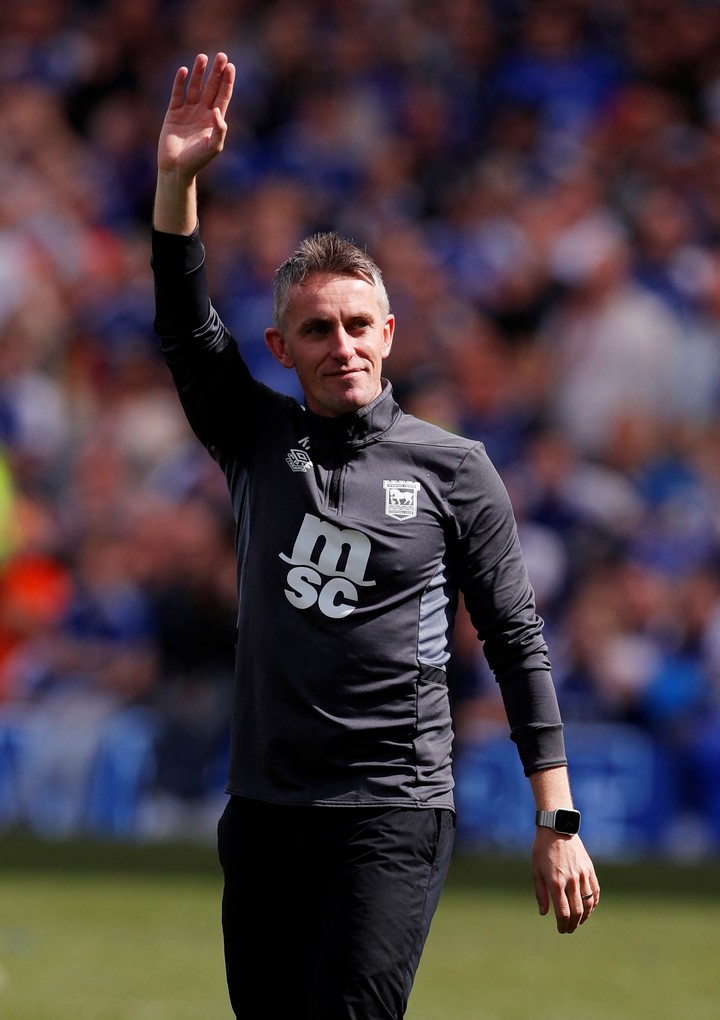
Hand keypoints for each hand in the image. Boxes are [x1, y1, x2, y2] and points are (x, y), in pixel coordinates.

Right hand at [158, 52, 234, 180]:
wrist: (176, 168)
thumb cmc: (197, 160)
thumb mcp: (214, 146)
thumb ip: (219, 129)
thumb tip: (218, 110)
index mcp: (214, 121)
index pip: (223, 96)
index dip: (227, 82)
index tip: (230, 67)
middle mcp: (202, 113)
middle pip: (211, 88)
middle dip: (216, 72)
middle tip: (221, 55)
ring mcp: (187, 112)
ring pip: (194, 88)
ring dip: (198, 73)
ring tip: (202, 57)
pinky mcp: (173, 113)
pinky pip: (177, 94)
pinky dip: (180, 83)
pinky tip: (184, 71)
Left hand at [531, 828, 599, 933]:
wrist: (557, 828)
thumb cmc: (542, 849)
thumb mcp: (535, 870)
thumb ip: (540, 893)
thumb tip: (544, 913)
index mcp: (555, 881)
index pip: (563, 912)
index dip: (562, 924)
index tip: (561, 929)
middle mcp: (571, 880)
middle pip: (577, 911)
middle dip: (573, 924)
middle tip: (568, 929)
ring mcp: (582, 875)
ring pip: (588, 904)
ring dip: (584, 917)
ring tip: (578, 921)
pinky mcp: (589, 869)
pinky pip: (595, 892)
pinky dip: (593, 904)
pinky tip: (588, 908)